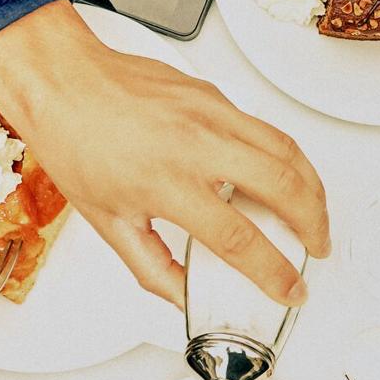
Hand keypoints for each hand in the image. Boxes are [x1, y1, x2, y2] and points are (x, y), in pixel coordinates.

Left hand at [0, 1, 329, 307]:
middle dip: (313, 225)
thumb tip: (184, 296)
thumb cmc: (76, 142)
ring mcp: (211, 112)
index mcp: (168, 182)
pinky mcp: (215, 94)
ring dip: (312, 187)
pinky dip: (287, 156)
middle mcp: (197, 143)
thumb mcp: (107, 221)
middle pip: (282, 187)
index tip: (289, 288)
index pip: (238, 239)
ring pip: (287, 149)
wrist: (63, 82)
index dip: (273, 272)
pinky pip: (266, 127)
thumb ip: (153, 267)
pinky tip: (284, 174)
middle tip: (316, 248)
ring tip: (314, 214)